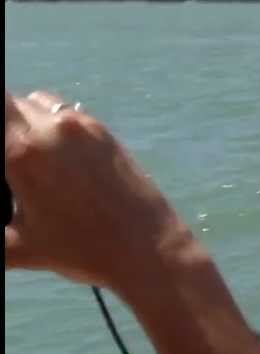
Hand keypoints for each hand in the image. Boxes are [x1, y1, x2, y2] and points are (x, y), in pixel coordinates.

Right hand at [4, 90, 201, 292]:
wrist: (151, 250)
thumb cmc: (82, 251)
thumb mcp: (18, 246)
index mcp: (24, 151)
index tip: (1, 156)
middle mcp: (55, 129)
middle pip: (12, 102)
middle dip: (4, 126)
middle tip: (10, 163)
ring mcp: (86, 128)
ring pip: (40, 103)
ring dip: (27, 120)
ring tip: (28, 156)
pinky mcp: (107, 134)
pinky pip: (69, 116)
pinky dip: (54, 127)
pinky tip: (59, 162)